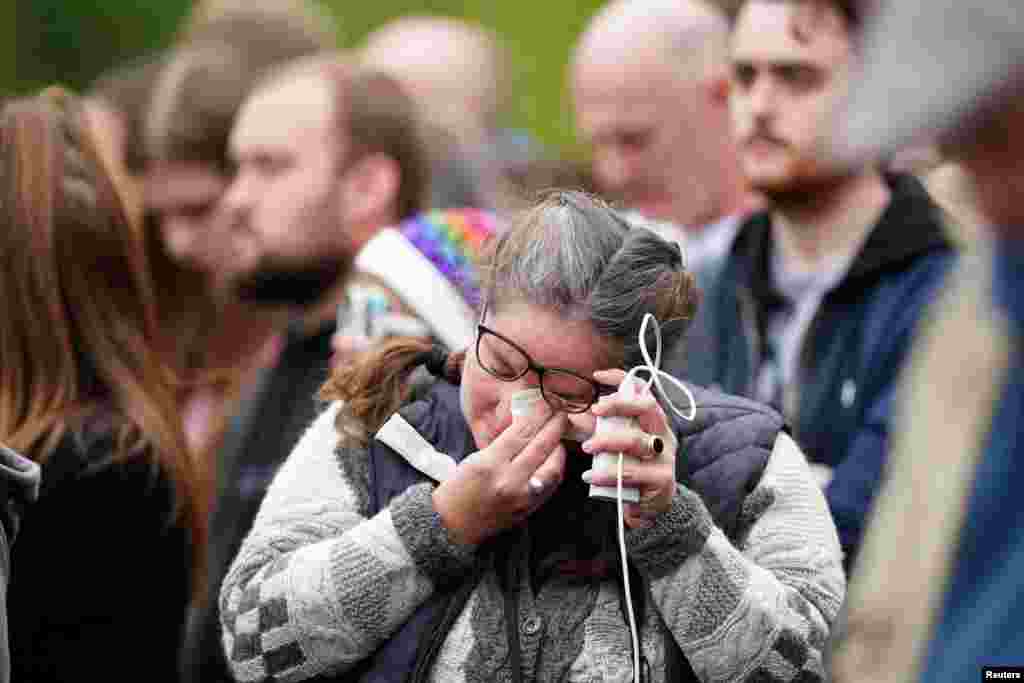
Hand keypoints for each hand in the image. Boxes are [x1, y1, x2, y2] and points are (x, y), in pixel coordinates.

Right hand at [433, 406, 566, 545]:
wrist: (452, 525)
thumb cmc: (458, 488)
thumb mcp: (474, 459)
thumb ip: (502, 443)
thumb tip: (527, 424)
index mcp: (490, 464)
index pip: (521, 433)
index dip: (538, 415)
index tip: (546, 403)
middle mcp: (509, 481)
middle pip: (541, 446)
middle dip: (554, 426)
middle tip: (561, 413)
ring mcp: (522, 498)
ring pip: (553, 467)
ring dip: (559, 448)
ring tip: (558, 436)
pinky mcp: (529, 509)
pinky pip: (551, 484)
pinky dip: (556, 467)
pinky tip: (554, 457)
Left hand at [579, 369, 677, 528]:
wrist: (652, 506)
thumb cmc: (633, 469)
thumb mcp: (620, 446)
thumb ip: (605, 429)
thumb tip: (577, 414)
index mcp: (654, 422)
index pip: (643, 392)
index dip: (622, 380)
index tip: (598, 377)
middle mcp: (663, 434)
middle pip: (646, 408)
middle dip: (619, 404)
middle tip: (595, 409)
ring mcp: (665, 456)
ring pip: (636, 441)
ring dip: (607, 441)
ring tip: (587, 447)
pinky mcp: (661, 479)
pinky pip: (631, 472)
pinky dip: (607, 474)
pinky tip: (589, 476)